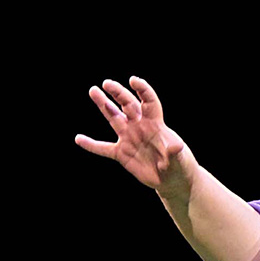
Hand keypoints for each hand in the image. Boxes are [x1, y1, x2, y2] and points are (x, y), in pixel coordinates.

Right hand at [76, 77, 197, 199]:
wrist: (173, 180)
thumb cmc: (180, 166)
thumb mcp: (180, 160)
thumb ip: (175, 153)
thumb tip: (176, 147)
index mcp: (156, 124)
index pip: (148, 102)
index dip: (142, 90)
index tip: (133, 80)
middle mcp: (140, 127)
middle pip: (128, 104)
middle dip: (118, 93)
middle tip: (106, 83)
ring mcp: (129, 138)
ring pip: (114, 118)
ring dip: (104, 105)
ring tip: (93, 90)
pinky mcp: (122, 153)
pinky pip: (103, 148)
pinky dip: (91, 145)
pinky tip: (78, 139)